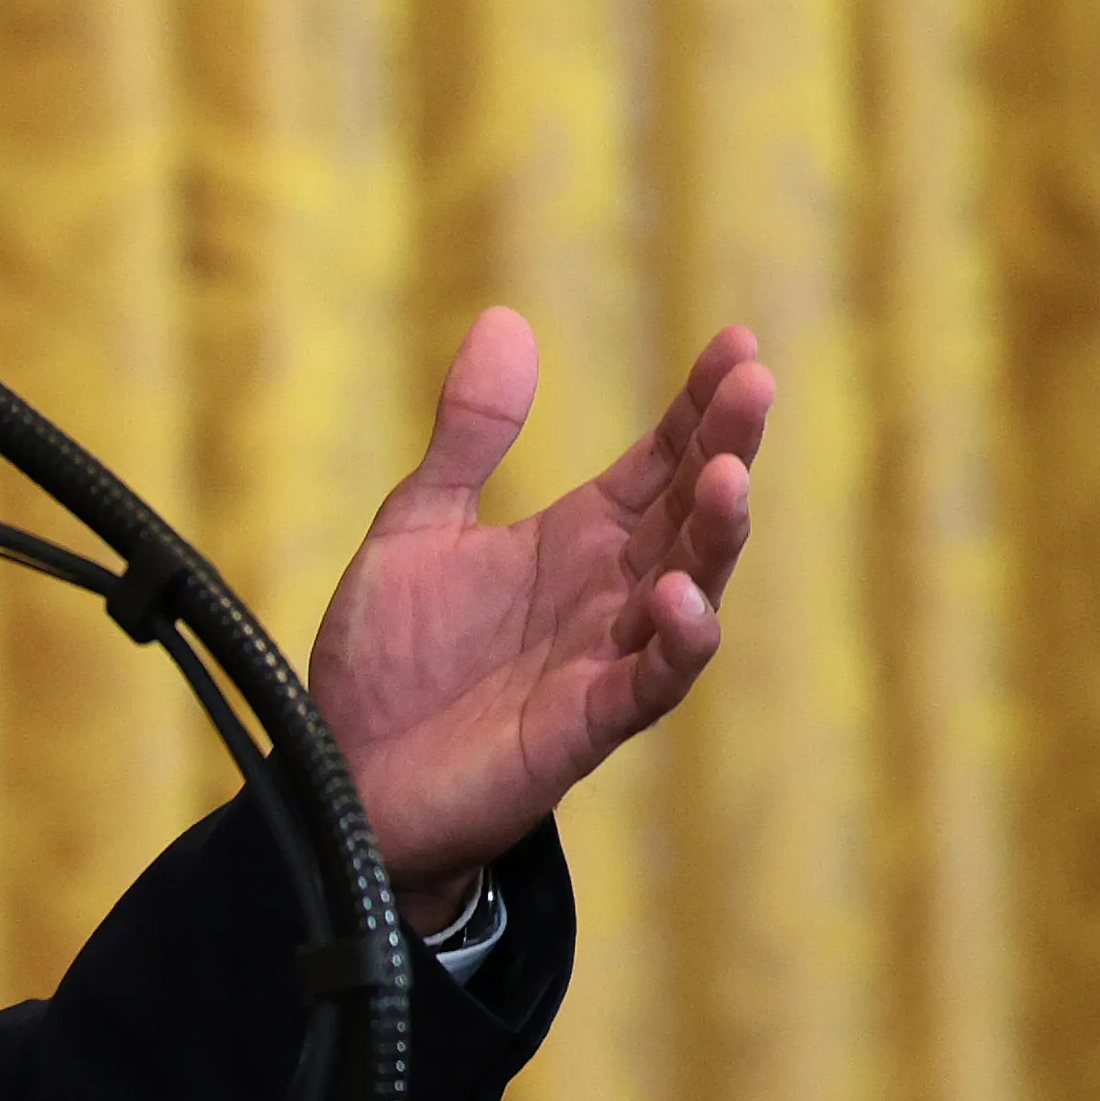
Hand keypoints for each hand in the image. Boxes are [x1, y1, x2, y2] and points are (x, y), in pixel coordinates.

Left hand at [303, 311, 769, 925]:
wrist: (345, 779)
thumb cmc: (390, 663)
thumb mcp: (419, 527)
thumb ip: (468, 436)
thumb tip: (506, 321)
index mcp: (578, 539)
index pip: (660, 460)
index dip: (698, 406)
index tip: (736, 344)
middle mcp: (610, 592)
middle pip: (690, 511)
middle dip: (727, 448)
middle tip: (753, 384)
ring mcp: (607, 657)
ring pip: (693, 588)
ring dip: (717, 535)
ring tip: (728, 475)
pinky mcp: (587, 723)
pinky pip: (653, 680)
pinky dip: (676, 641)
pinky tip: (678, 596)